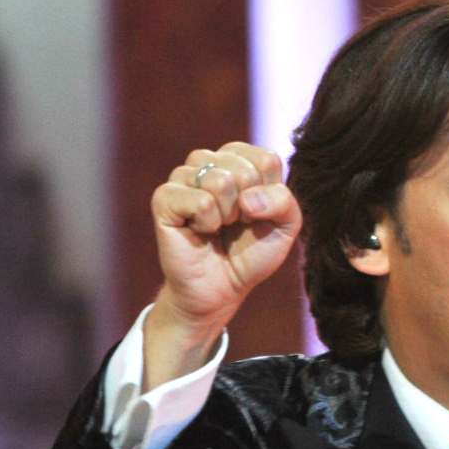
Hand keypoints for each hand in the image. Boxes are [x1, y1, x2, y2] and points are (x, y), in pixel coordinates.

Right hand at [144, 143, 302, 387]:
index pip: (266, 159)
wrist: (221, 289)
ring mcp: (184, 177)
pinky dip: (208, 223)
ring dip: (227, 215)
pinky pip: (200, 201)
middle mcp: (210, 162)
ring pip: (220, 181)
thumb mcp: (284, 227)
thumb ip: (284, 201)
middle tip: (234, 224)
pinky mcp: (164, 197)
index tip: (257, 214)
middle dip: (247, 207)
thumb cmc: (250, 254)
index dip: (269, 195)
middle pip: (244, 169)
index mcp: (239, 161)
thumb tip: (246, 198)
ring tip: (218, 226)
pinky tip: (199, 230)